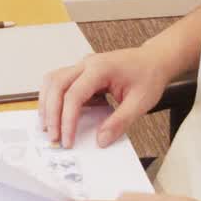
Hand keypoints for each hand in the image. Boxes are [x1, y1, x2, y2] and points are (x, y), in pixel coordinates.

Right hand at [39, 46, 173, 147]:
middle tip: (54, 136)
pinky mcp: (82, 71)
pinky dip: (53, 98)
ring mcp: (82, 65)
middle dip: (51, 113)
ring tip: (48, 126)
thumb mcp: (140, 102)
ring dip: (47, 103)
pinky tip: (57, 113)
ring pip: (52, 80)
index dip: (67, 119)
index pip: (74, 94)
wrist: (154, 60)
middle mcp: (87, 63)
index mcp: (101, 68)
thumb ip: (119, 122)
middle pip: (56, 85)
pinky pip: (59, 81)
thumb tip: (101, 140)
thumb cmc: (148, 75)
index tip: (68, 139)